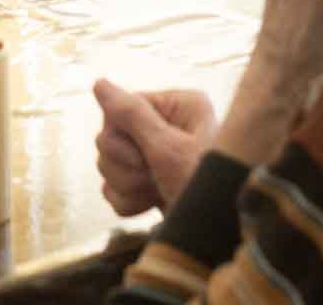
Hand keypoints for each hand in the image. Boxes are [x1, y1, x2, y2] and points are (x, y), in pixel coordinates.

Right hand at [94, 81, 216, 215]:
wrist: (224, 239)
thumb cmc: (208, 192)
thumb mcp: (169, 151)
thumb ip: (131, 115)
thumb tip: (99, 83)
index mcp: (178, 107)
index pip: (119, 108)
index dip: (121, 138)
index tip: (146, 157)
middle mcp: (167, 127)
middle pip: (109, 138)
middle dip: (127, 167)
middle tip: (155, 178)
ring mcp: (157, 157)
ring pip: (109, 165)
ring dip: (128, 186)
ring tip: (157, 192)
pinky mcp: (150, 184)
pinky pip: (114, 187)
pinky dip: (128, 202)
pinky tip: (151, 205)